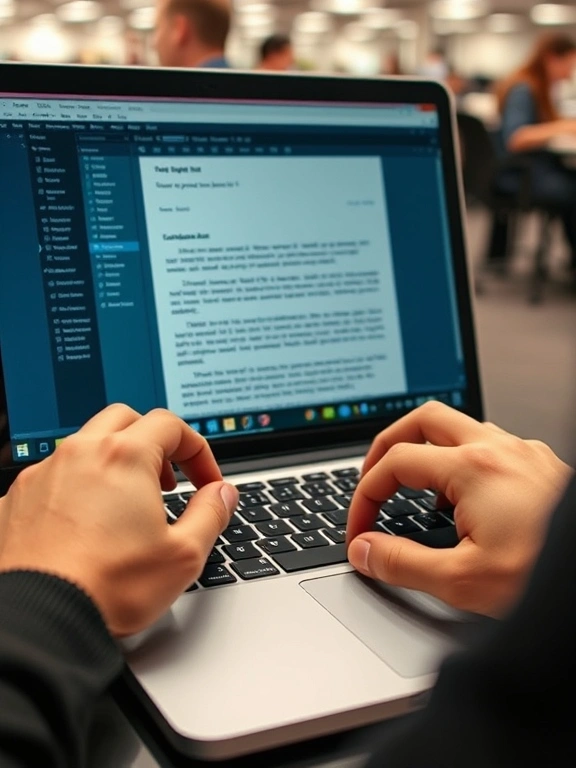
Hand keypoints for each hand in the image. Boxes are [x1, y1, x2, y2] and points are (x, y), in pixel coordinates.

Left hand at [0, 404, 237, 635]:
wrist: (42, 621)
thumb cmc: (109, 588)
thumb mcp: (184, 554)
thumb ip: (211, 513)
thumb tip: (222, 494)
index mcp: (125, 457)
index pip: (171, 426)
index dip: (198, 451)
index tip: (206, 482)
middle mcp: (80, 454)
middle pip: (126, 420)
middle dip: (153, 442)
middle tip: (167, 480)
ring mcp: (44, 474)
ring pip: (85, 444)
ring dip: (114, 461)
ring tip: (127, 502)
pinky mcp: (18, 499)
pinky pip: (53, 475)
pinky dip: (77, 486)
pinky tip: (85, 522)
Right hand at [346, 402, 572, 616]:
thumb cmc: (547, 577)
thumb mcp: (463, 581)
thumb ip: (402, 564)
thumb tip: (364, 550)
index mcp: (473, 468)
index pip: (395, 463)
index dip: (364, 494)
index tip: (360, 528)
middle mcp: (499, 450)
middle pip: (423, 419)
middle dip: (388, 444)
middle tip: (372, 476)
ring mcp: (524, 454)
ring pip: (460, 427)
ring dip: (428, 448)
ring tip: (414, 485)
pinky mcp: (542, 467)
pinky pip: (490, 445)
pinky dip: (462, 460)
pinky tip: (464, 496)